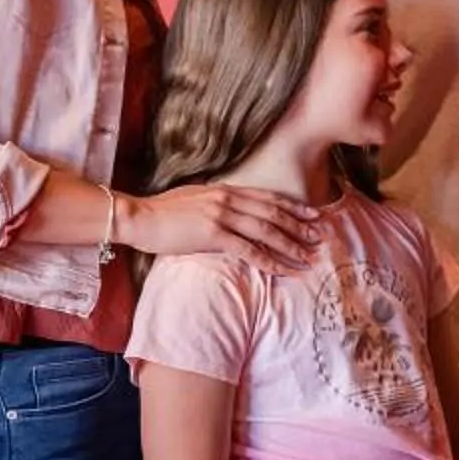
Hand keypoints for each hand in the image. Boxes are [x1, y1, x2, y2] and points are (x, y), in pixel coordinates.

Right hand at [127, 183, 317, 270]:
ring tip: (308, 256)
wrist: (138, 217)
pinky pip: (248, 250)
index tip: (313, 214)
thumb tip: (232, 209)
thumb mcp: (195, 198)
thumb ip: (217, 202)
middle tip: (320, 236)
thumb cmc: (163, 212)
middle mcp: (228, 199)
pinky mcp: (212, 234)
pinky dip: (269, 260)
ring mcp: (221, 216)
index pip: (268, 197)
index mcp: (225, 190)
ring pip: (266, 231)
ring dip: (290, 244)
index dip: (293, 206)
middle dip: (300, 225)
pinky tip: (283, 269)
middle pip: (273, 213)